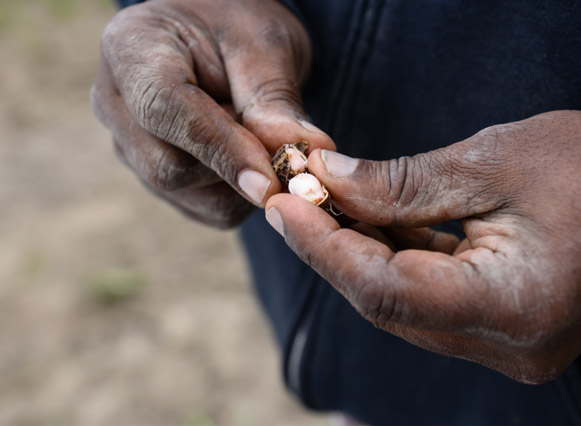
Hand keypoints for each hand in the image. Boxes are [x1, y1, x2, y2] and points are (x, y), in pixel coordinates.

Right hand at [90, 0, 333, 227]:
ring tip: (260, 138)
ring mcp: (129, 146)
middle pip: (166, 166)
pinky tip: (249, 158)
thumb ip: (274, 101)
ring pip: (186, 194)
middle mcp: (115, 104)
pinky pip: (202, 208)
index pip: (162, 109)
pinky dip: (239, 195)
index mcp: (130, 49)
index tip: (269, 178)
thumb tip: (299, 162)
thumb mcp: (265, 45)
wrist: (220, 41)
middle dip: (233, 166)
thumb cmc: (238, 31)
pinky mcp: (154, 178)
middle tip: (281, 146)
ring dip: (239, 183)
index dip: (219, 148)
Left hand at [265, 110, 580, 382]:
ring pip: (399, 300)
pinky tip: (362, 219)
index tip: (282, 206)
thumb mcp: (495, 161)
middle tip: (289, 200)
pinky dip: (388, 256)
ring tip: (317, 203)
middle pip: (385, 302)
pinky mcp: (496, 320)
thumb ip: (402, 183)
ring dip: (355, 250)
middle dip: (330, 248)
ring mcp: (502, 339)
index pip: (386, 292)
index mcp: (514, 308)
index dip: (324, 248)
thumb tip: (327, 181)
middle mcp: (507, 343)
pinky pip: (424, 293)